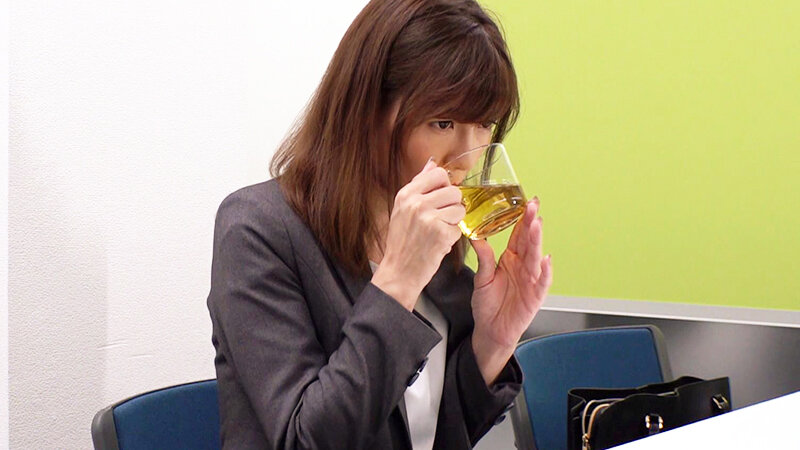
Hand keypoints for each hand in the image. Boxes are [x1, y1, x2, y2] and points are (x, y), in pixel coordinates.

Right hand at [371, 159, 464, 309]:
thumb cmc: (402, 241)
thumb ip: (418, 185)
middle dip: (452, 206)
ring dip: (454, 222)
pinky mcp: (441, 234)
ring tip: (439, 231)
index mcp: (406, 194)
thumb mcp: (402, 208)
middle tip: (441, 219)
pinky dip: (452, 237)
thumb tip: (432, 163)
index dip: (445, 185)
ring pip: (459, 209)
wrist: (398, 271)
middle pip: (454, 191)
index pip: (438, 173)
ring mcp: (429, 218)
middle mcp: (416, 203)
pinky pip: (458, 228)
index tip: (441, 198)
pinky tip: (438, 243)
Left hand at [470, 198, 552, 383]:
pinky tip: (546, 260)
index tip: (525, 202)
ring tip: (536, 225)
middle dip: (531, 224)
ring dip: (537, 241)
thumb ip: (483, 258)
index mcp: (511, 259)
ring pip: (536, 257)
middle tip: (533, 206)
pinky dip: (545, 271)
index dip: (522, 219)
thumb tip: (476, 236)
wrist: (491, 330)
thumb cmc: (488, 305)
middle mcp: (523, 266)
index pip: (519, 235)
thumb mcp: (481, 278)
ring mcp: (531, 280)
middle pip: (529, 242)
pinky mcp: (535, 296)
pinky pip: (542, 282)